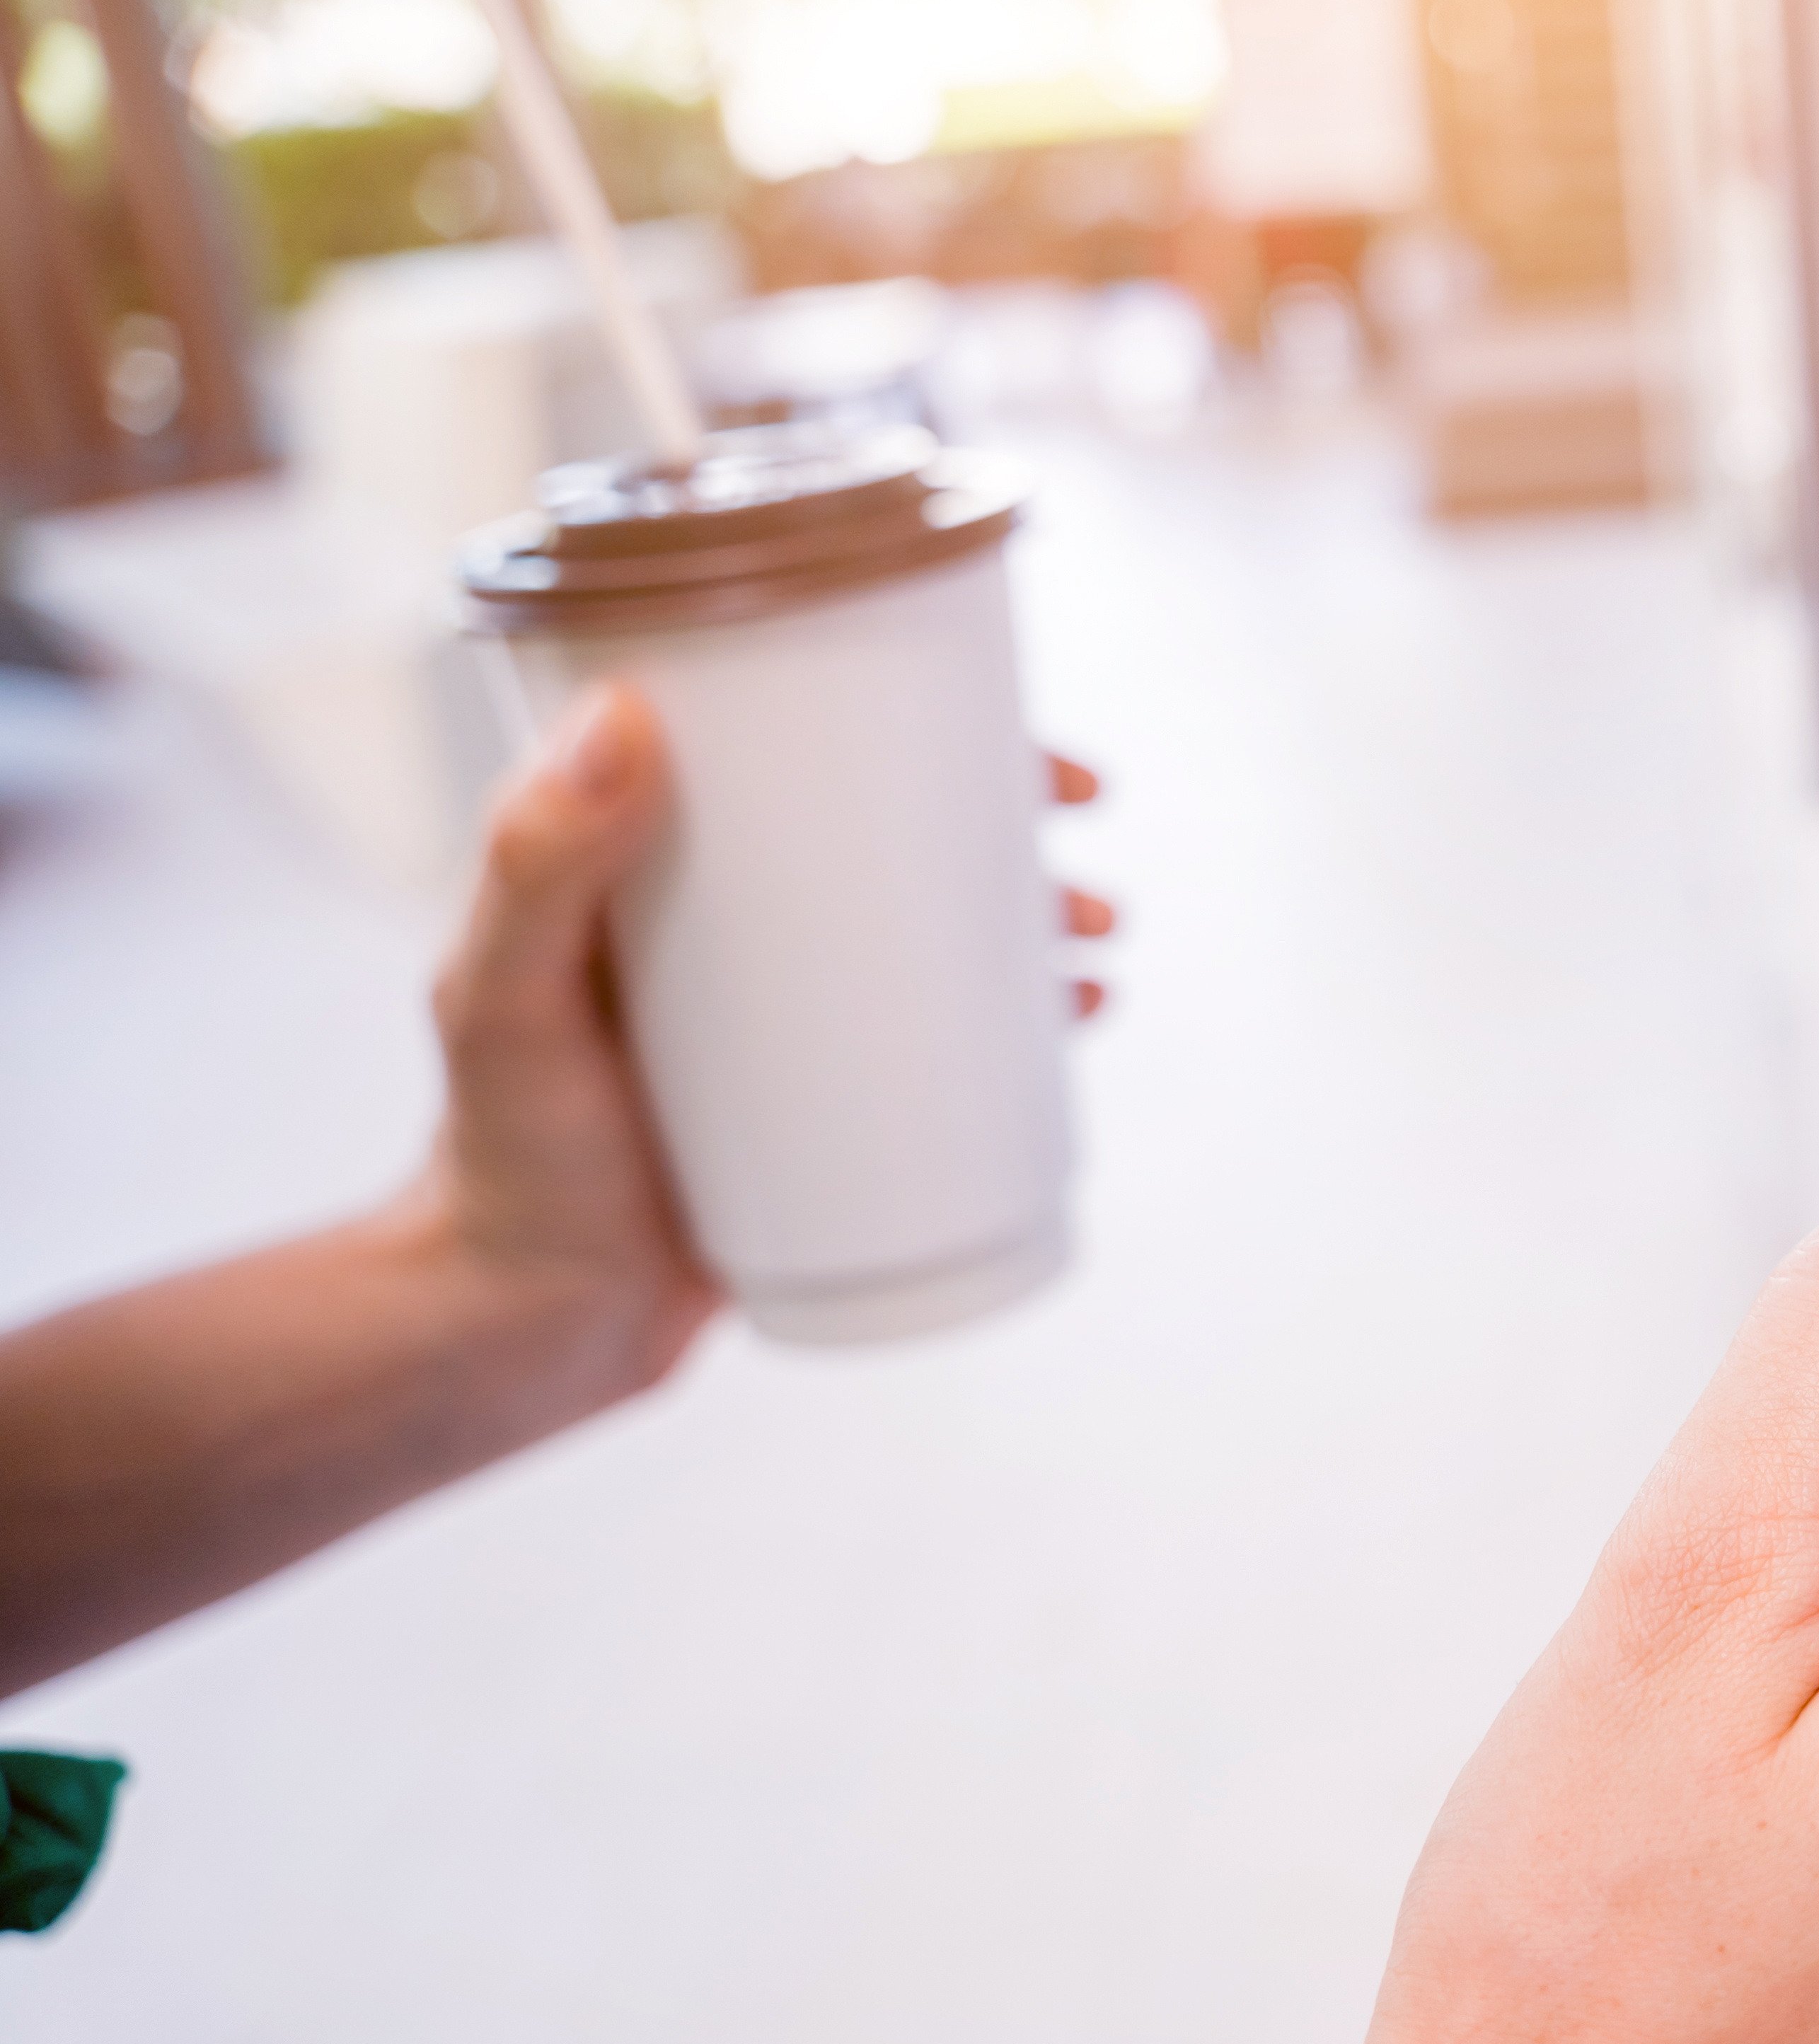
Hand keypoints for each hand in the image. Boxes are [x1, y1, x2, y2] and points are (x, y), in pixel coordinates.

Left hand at [0, 689, 1119, 1698]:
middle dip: (1005, 817)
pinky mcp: (827, 1099)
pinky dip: (1017, 1016)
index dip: (906, 718)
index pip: (791, 750)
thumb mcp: (507, 1003)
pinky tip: (1077, 1016)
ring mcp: (785, 1014)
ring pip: (931, 932)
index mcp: (648, 864)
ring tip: (1095, 941)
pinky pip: (940, 1036)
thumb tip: (624, 713)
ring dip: (1031, 914)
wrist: (529, 1330)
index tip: (996, 722)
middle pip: (888, 833)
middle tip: (1078, 825)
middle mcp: (726, 923)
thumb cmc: (498, 1165)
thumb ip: (537, 865)